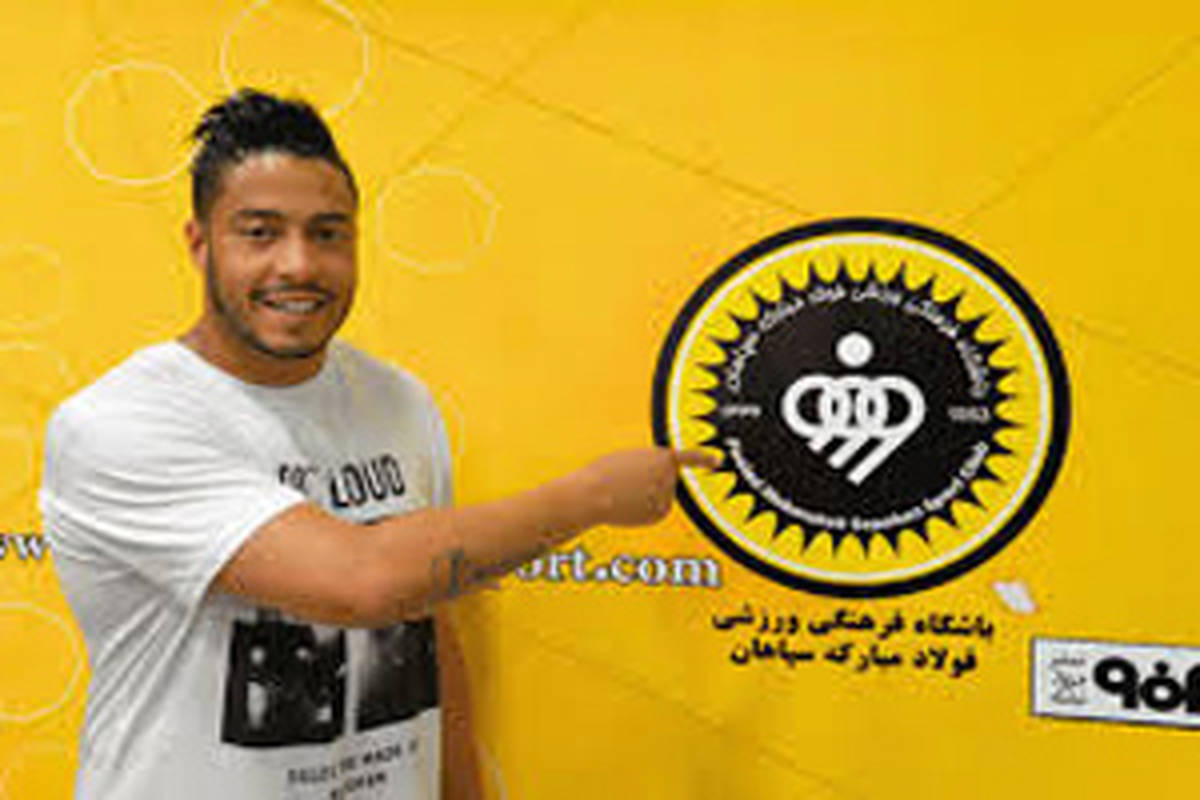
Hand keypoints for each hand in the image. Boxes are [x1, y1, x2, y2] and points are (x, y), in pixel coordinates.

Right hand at [582, 447, 717, 526]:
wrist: (595, 493)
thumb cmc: (607, 471)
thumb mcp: (631, 458)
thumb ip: (651, 466)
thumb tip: (658, 489)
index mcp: (663, 458)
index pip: (690, 458)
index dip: (705, 459)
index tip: (717, 461)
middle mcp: (670, 478)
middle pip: (668, 480)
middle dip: (654, 481)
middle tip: (628, 480)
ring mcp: (666, 498)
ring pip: (661, 496)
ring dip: (646, 495)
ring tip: (624, 492)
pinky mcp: (658, 515)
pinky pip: (655, 511)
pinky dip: (644, 509)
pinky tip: (628, 506)